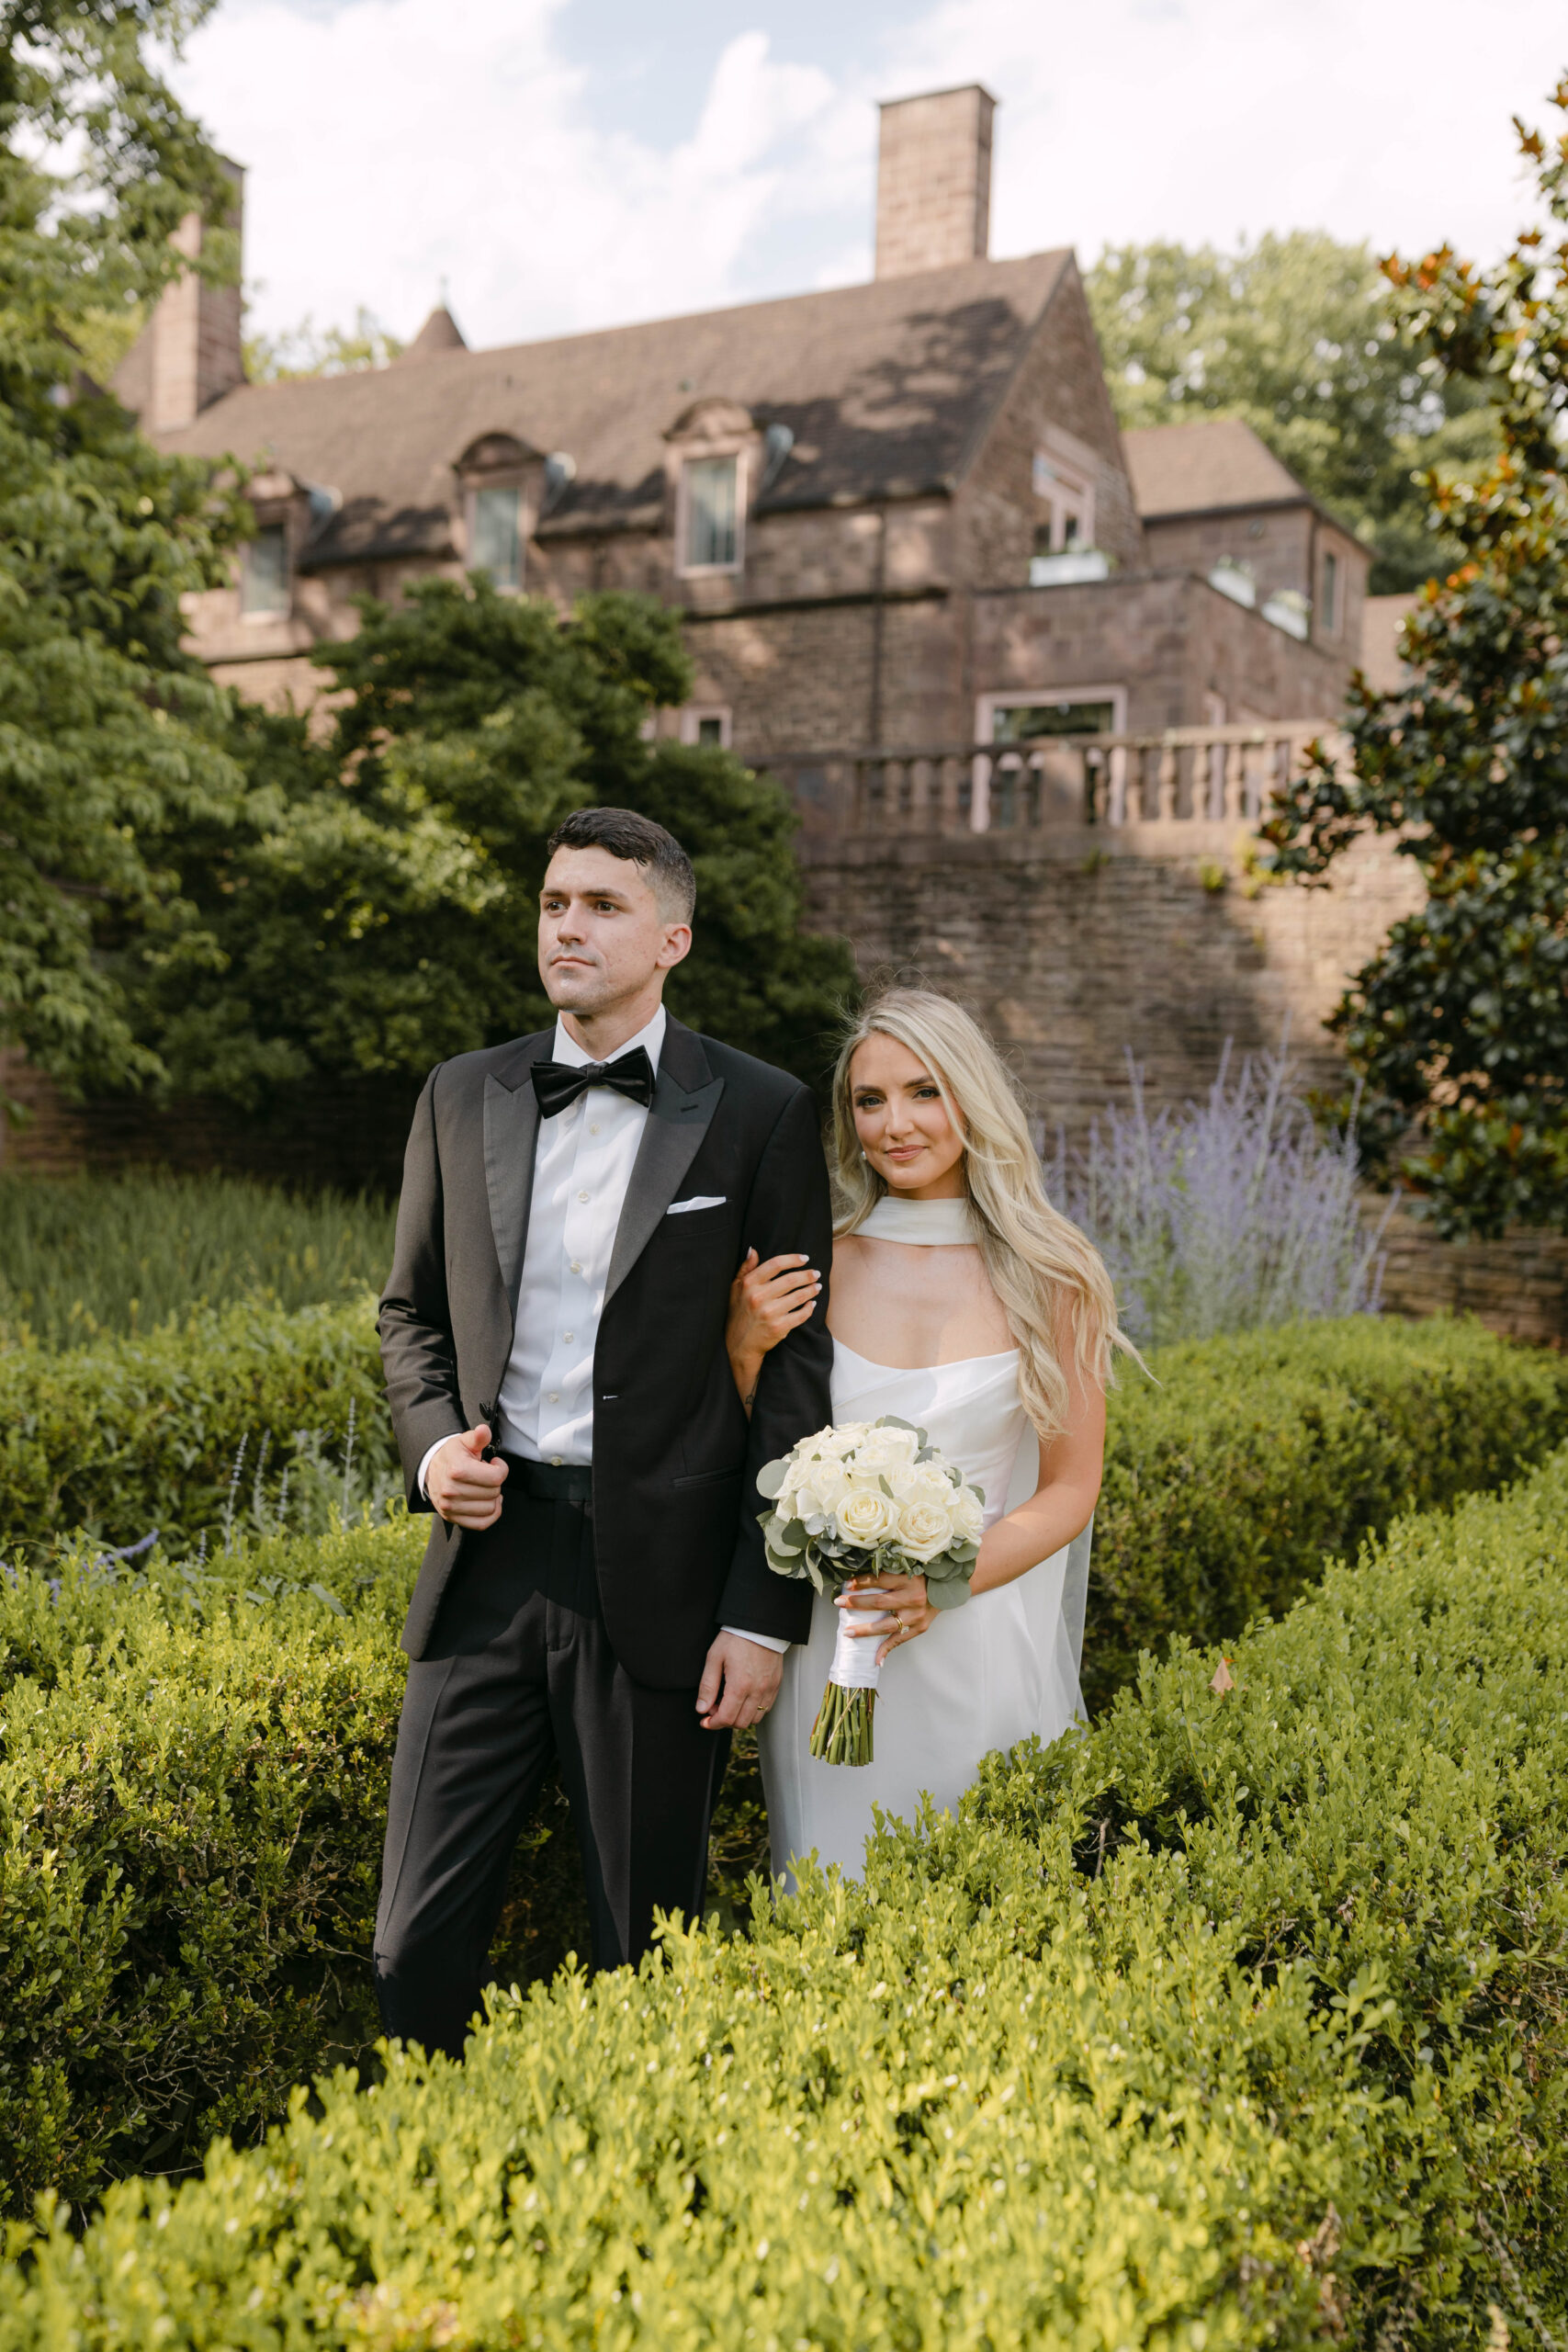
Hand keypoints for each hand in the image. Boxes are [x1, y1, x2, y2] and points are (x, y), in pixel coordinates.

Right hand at [426, 1424, 507, 1529]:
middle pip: (494, 1492)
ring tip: (484, 1487)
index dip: (501, 1468)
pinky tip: (488, 1502)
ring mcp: (451, 1507)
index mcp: (457, 1470)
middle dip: (494, 1482)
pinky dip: (490, 1514)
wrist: (431, 1469)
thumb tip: (484, 1431)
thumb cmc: (452, 1455)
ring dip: (493, 1498)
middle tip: (485, 1475)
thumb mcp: (464, 1441)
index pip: (497, 1477)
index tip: (493, 1464)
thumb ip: (478, 1436)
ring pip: (490, 1508)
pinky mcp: (452, 1518)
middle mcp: (452, 1490)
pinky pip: (481, 1524)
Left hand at [695, 1630, 784, 1730]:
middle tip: (715, 1707)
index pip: (726, 1718)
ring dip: (740, 1717)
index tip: (705, 1721)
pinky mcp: (776, 1685)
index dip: (713, 1724)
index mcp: (740, 1685)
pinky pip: (766, 1708)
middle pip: (740, 1722)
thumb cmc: (736, 1638)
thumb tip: (702, 1708)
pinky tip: (744, 1698)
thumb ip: (707, 1686)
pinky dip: (754, 1710)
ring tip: (730, 1703)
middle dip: (725, 1720)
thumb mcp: (714, 1658)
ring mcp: (768, 1689)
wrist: (759, 1625)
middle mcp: (757, 1690)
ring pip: (755, 1718)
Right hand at [726, 1249, 821, 1409]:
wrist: (738, 1345)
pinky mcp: (779, 1327)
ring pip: (799, 1296)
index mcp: (749, 1284)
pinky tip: (812, 1303)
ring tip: (817, 1286)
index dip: (793, 1259)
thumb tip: (753, 1249)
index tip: (805, 1258)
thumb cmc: (738, 1313)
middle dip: (807, 1275)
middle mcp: (758, 1297)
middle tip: (815, 1274)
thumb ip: (746, 1268)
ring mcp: (769, 1313)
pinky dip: (809, 1308)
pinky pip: (801, 1315)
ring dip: (812, 1290)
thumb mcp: (735, 1288)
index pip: (775, 1264)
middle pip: (791, 1279)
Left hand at [839, 1570, 934, 1665]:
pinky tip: (876, 1659)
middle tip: (839, 1603)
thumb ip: (889, 1575)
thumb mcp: (908, 1571)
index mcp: (908, 1579)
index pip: (880, 1580)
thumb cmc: (923, 1578)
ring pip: (886, 1625)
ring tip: (848, 1633)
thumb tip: (860, 1581)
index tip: (847, 1585)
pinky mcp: (920, 1627)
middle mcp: (913, 1597)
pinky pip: (899, 1640)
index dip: (862, 1582)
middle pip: (879, 1602)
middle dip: (856, 1603)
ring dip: (865, 1630)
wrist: (947, 1589)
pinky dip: (886, 1649)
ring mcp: (916, 1615)